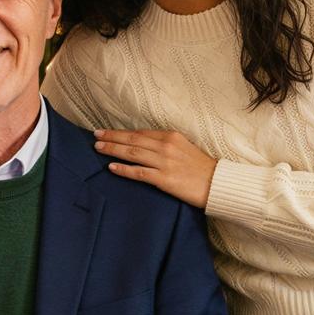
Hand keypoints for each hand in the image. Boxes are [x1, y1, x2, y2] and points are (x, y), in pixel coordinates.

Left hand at [93, 129, 217, 207]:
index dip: (121, 132)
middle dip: (112, 137)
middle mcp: (166, 146)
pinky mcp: (164, 179)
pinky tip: (111, 167)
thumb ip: (165, 143)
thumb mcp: (184, 147)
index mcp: (171, 136)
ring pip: (132, 153)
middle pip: (132, 140)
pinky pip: (139, 172)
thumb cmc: (201, 167)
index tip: (105, 131)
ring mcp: (164, 162)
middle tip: (95, 136)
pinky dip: (124, 169)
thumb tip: (144, 143)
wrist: (218, 183)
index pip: (139, 133)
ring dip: (113, 150)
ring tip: (98, 148)